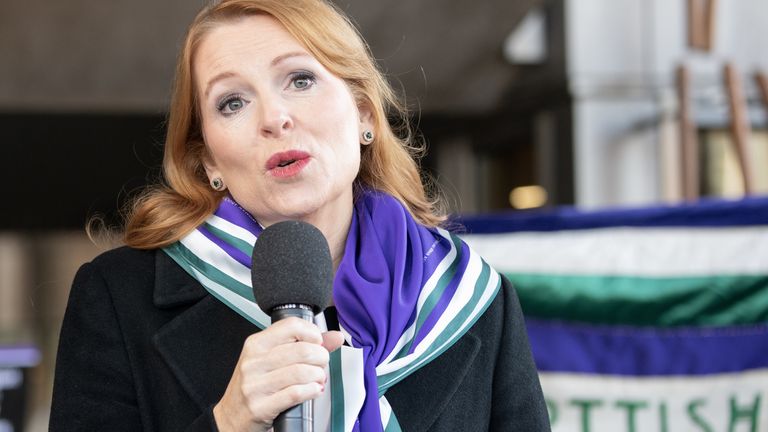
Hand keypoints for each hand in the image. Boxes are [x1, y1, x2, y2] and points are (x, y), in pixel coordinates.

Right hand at [213, 317, 344, 431]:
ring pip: (301, 371)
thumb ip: (305, 345)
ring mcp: (255, 385)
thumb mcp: (272, 360)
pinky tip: (313, 390)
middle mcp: (254, 362)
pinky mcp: (261, 406)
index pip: (292, 325)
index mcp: (256, 344)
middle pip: (303, 350)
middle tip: (321, 364)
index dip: (313, 333)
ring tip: (318, 379)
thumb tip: (335, 337)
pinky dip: (312, 391)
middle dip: (321, 358)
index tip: (318, 343)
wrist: (231, 417)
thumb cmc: (254, 386)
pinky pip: (295, 393)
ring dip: (318, 376)